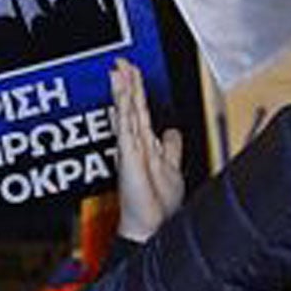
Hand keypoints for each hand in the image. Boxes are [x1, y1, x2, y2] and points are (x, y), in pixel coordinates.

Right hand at [110, 58, 183, 241]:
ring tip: (118, 68)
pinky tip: (121, 90)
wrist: (149, 227)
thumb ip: (171, 148)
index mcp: (146, 146)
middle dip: (128, 83)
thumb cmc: (157, 204)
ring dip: (123, 88)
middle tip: (121, 63)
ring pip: (127, 111)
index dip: (136, 93)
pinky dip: (122, 105)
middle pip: (133, 107)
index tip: (131, 76)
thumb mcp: (171, 168)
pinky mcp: (128, 153)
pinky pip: (125, 123)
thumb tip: (173, 132)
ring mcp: (130, 148)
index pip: (140, 112)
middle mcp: (136, 145)